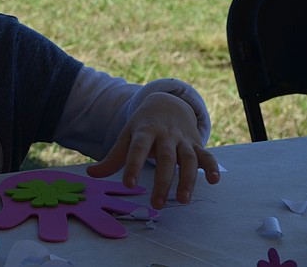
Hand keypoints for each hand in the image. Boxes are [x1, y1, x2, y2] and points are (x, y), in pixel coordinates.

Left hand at [85, 92, 219, 208]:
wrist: (167, 104)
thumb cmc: (143, 126)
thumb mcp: (127, 136)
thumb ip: (113, 157)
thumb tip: (91, 174)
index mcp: (145, 131)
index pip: (138, 148)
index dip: (133, 165)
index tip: (129, 184)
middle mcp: (165, 134)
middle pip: (166, 158)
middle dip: (162, 181)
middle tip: (157, 203)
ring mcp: (183, 139)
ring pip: (188, 159)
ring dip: (187, 180)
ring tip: (183, 200)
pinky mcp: (196, 144)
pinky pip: (207, 155)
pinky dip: (212, 167)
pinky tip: (214, 180)